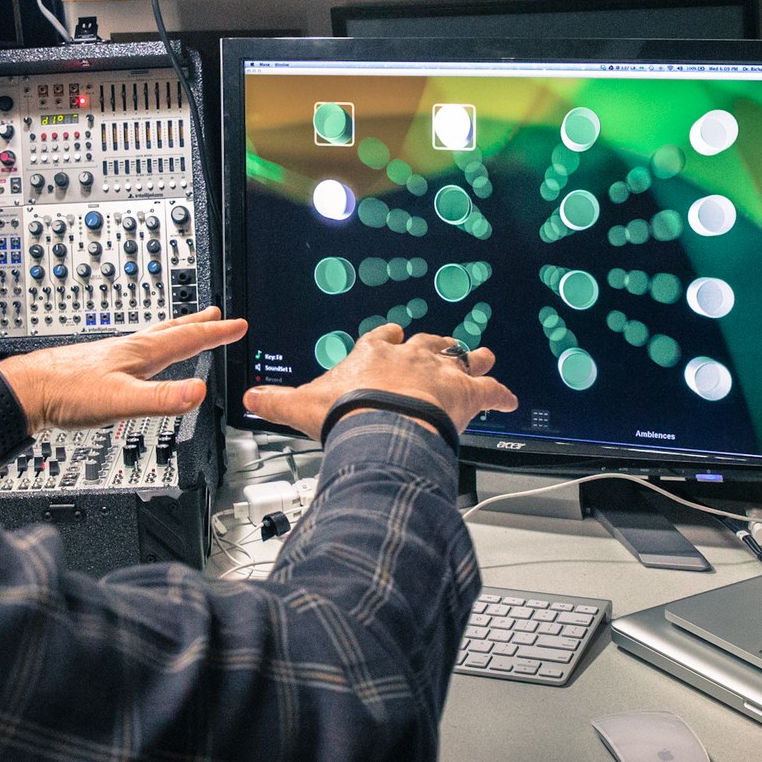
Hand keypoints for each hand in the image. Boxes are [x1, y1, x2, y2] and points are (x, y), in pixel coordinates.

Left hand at [0, 307, 245, 433]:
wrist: (26, 391)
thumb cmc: (67, 393)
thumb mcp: (122, 401)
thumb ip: (161, 398)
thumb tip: (198, 392)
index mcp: (141, 353)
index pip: (187, 338)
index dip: (216, 333)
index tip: (238, 324)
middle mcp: (129, 348)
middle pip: (171, 330)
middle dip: (198, 323)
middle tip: (217, 313)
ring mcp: (113, 356)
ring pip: (153, 338)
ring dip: (175, 331)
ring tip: (185, 327)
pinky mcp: (98, 368)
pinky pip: (136, 351)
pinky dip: (152, 348)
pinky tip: (140, 359)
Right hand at [242, 324, 515, 442]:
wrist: (382, 425)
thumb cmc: (348, 412)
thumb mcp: (301, 405)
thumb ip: (276, 401)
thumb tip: (249, 397)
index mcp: (374, 355)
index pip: (382, 339)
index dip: (388, 340)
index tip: (392, 336)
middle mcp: (410, 356)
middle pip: (427, 342)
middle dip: (434, 345)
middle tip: (441, 346)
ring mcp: (440, 371)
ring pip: (461, 357)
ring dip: (473, 358)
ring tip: (484, 355)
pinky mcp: (466, 393)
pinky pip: (491, 390)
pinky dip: (502, 395)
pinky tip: (512, 400)